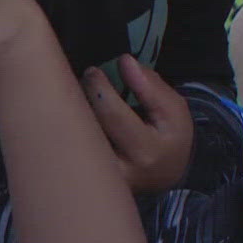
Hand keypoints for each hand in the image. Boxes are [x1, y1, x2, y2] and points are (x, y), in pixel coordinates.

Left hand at [82, 55, 194, 194]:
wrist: (166, 174)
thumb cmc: (170, 137)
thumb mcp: (174, 109)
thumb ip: (151, 85)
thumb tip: (124, 61)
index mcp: (146, 151)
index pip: (113, 115)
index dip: (99, 88)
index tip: (94, 71)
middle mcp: (120, 171)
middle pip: (85, 130)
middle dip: (79, 101)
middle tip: (81, 83)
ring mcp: (100, 180)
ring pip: (73, 143)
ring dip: (70, 115)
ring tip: (75, 96)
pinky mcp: (87, 181)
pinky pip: (70, 151)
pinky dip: (68, 130)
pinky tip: (73, 117)